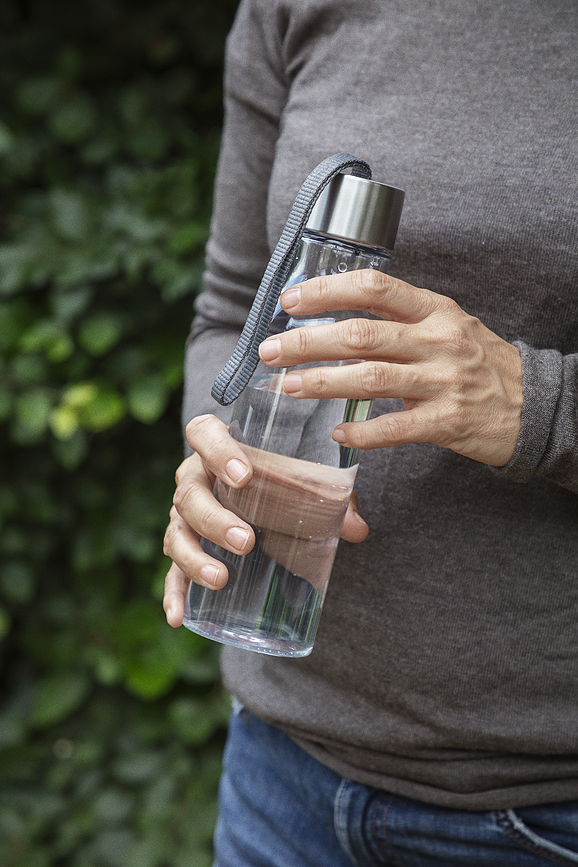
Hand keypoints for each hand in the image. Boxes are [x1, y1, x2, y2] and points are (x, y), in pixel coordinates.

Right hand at [163, 414, 367, 626]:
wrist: (257, 493)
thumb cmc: (279, 479)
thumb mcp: (304, 482)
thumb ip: (331, 500)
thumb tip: (357, 529)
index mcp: (217, 447)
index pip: (204, 433)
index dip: (218, 451)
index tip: (244, 474)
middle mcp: (193, 478)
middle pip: (189, 493)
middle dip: (214, 519)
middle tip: (246, 541)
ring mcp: (183, 515)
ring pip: (177, 532)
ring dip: (194, 557)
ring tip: (221, 578)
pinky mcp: (182, 548)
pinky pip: (171, 571)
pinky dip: (174, 594)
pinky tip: (177, 616)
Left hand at [259, 270, 522, 466]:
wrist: (534, 405)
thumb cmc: (479, 362)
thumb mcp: (447, 326)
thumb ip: (400, 320)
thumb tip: (335, 318)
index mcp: (434, 310)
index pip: (374, 287)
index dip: (327, 291)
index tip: (290, 301)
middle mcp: (438, 340)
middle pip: (361, 334)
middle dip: (308, 342)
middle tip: (270, 351)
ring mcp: (444, 381)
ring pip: (371, 378)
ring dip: (323, 382)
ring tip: (288, 386)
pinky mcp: (448, 422)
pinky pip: (396, 428)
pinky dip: (362, 433)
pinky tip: (337, 434)